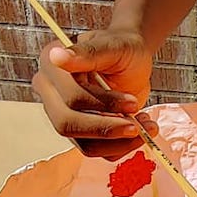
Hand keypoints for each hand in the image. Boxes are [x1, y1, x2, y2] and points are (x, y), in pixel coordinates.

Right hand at [31, 27, 153, 158]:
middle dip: (105, 129)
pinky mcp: (81, 132)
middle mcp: (50, 94)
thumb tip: (57, 56)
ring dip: (118, 142)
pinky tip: (140, 129)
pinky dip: (122, 146)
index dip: (102, 104)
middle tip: (137, 127)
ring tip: (145, 127)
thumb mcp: (113, 46)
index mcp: (51, 67)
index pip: (70, 97)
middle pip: (67, 124)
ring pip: (83, 144)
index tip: (133, 102)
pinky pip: (97, 150)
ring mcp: (64, 115)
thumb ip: (89, 53)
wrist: (133, 60)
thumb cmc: (123, 48)